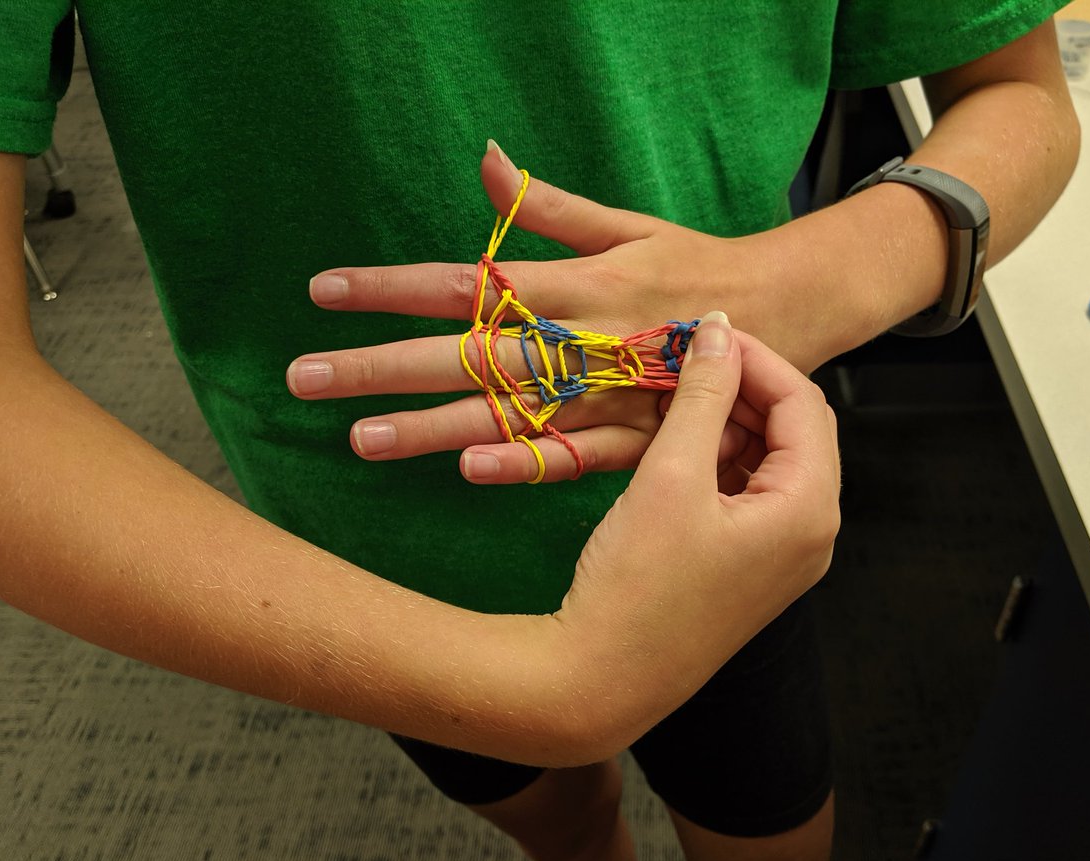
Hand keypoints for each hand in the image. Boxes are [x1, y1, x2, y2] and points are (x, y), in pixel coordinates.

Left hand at [288, 142, 823, 484]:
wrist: (785, 319)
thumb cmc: (695, 267)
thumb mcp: (629, 226)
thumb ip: (553, 205)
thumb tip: (486, 158)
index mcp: (574, 282)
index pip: (466, 281)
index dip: (392, 286)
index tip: (323, 291)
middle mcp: (580, 338)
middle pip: (467, 353)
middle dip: (381, 366)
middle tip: (304, 379)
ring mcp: (605, 392)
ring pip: (507, 413)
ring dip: (430, 427)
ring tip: (360, 439)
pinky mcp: (634, 436)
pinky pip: (574, 456)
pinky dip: (526, 464)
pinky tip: (467, 474)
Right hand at [548, 311, 839, 729]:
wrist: (599, 679)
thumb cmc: (638, 583)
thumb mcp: (671, 476)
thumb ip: (701, 397)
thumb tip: (718, 330)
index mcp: (809, 510)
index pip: (803, 403)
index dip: (754, 357)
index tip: (699, 331)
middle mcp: (809, 533)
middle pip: (789, 431)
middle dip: (736, 390)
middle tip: (677, 363)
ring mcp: (779, 555)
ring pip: (761, 460)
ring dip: (718, 424)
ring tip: (664, 402)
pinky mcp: (745, 567)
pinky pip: (741, 494)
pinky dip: (709, 462)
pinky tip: (666, 446)